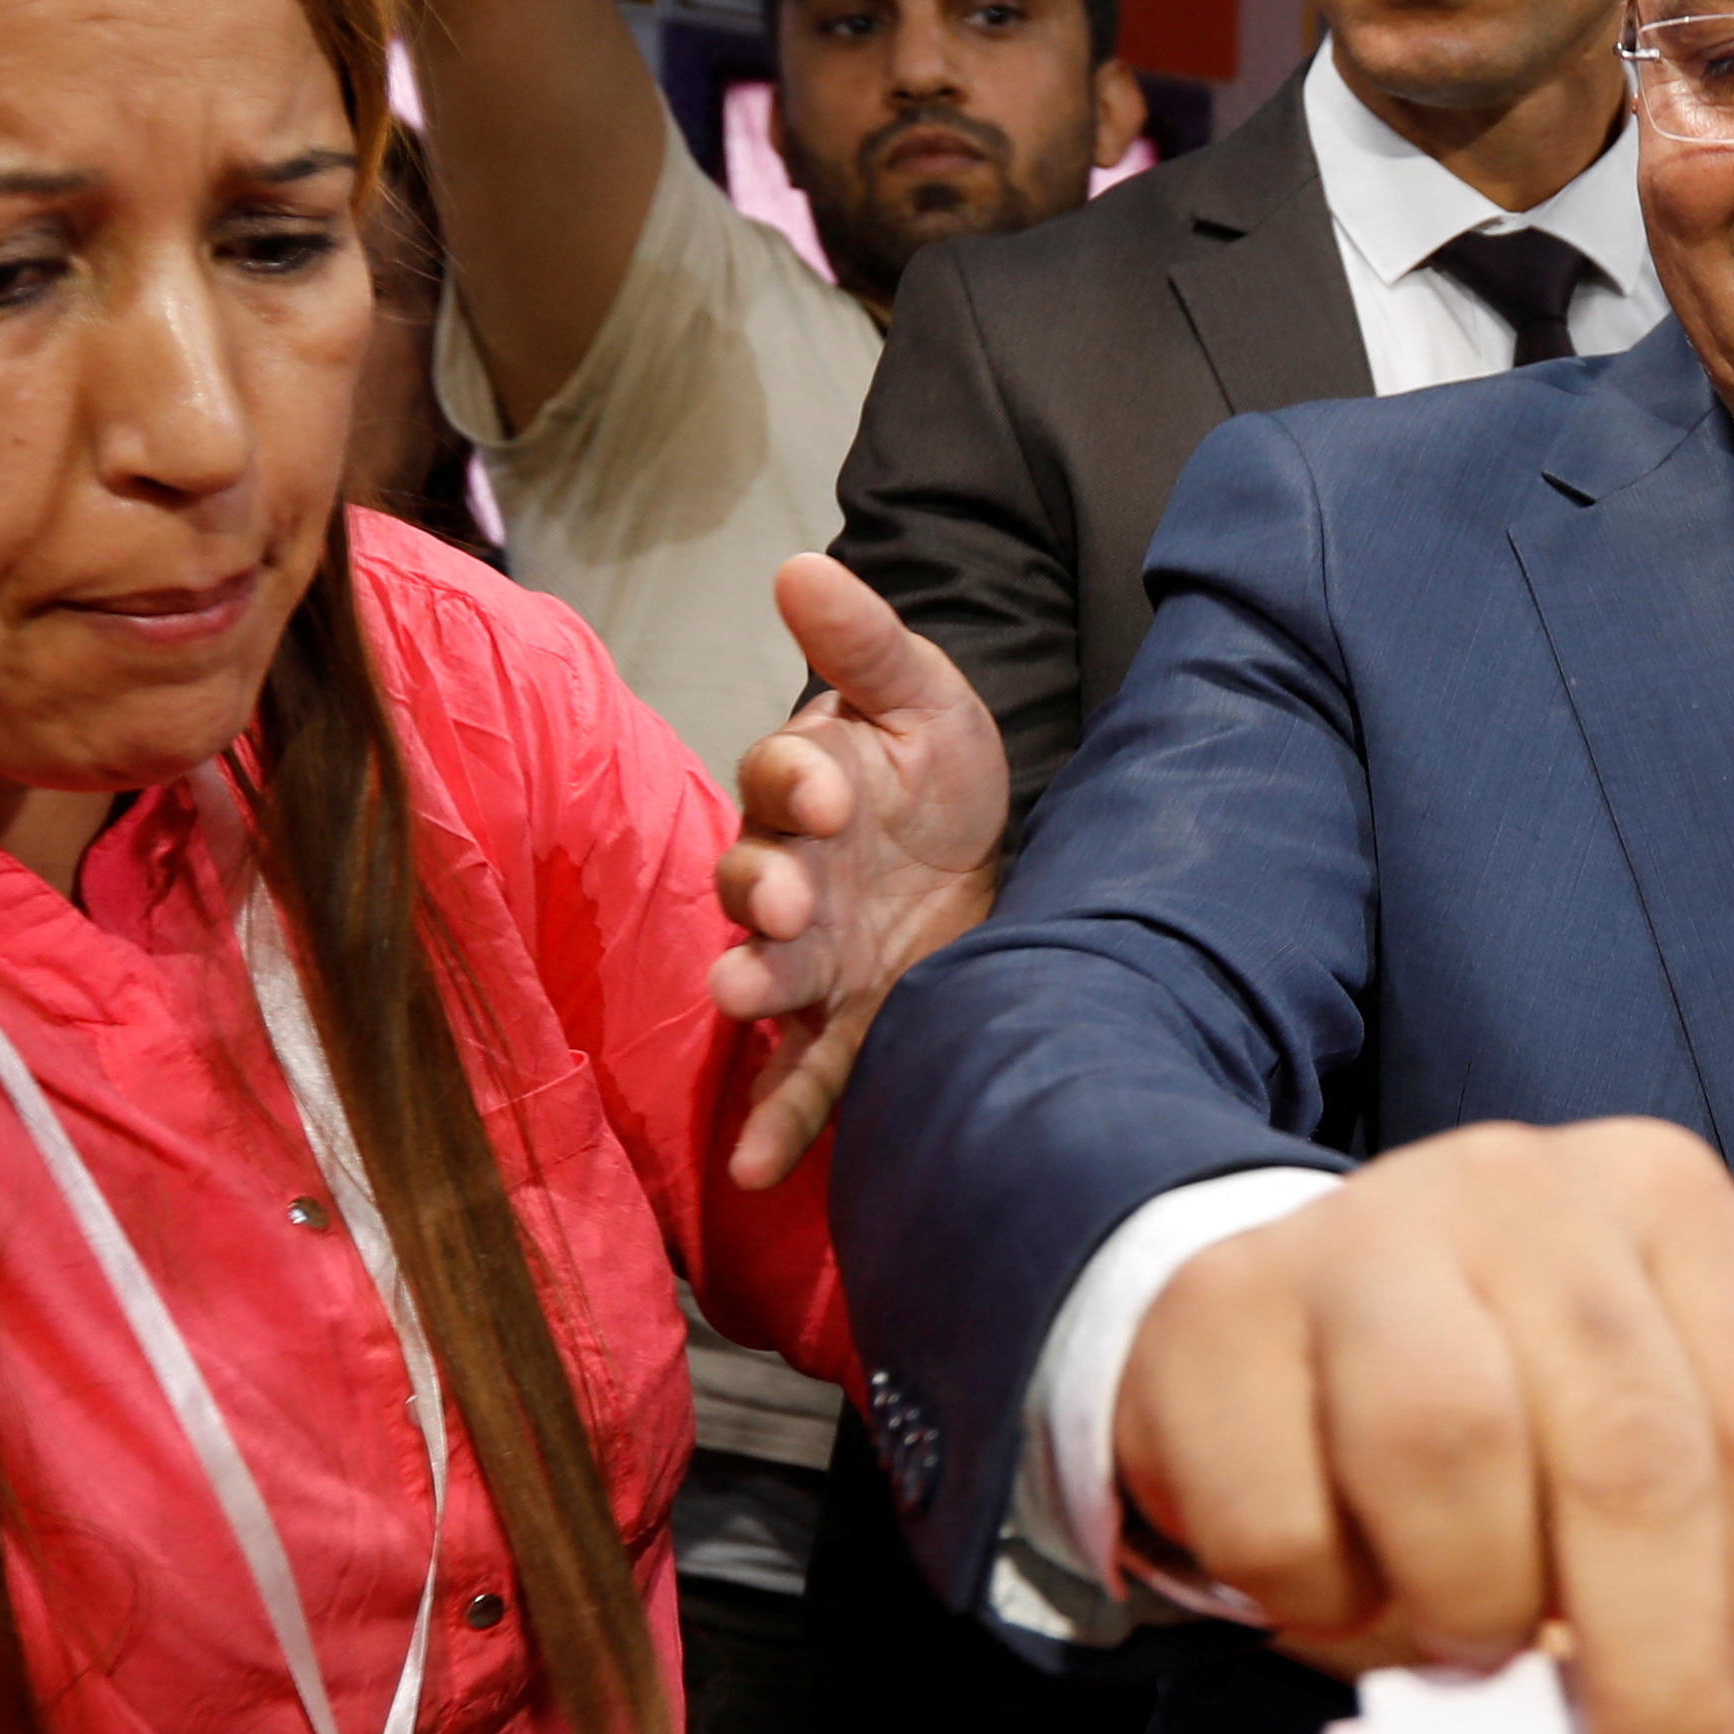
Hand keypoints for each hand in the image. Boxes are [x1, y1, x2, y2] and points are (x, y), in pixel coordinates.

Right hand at [710, 553, 1007, 1190]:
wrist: (990, 860)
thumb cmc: (938, 773)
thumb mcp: (922, 696)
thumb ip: (866, 642)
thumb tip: (800, 562)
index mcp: (805, 793)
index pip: (778, 780)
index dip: (798, 782)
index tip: (832, 786)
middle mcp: (793, 878)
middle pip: (754, 883)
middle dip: (766, 891)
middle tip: (791, 899)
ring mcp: (816, 960)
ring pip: (766, 973)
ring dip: (753, 986)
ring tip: (743, 998)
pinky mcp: (851, 1028)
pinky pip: (804, 1080)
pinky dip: (778, 1126)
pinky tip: (758, 1172)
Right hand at [1110, 1119, 1733, 1733]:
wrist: (1275, 1325)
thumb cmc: (1486, 1411)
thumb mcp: (1618, 1451)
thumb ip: (1700, 1567)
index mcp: (1669, 1207)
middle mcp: (1527, 1190)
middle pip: (1629, 1447)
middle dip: (1659, 1665)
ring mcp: (1363, 1232)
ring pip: (1451, 1448)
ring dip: (1476, 1604)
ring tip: (1474, 1653)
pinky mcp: (1218, 1307)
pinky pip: (1282, 1507)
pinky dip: (1322, 1599)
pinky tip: (1344, 1589)